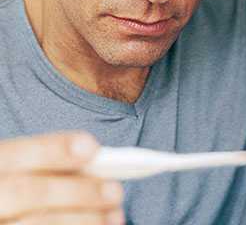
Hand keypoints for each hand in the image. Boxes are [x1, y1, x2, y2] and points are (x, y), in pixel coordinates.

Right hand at [0, 132, 124, 224]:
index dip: (53, 150)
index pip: (15, 153)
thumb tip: (97, 162)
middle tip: (115, 191)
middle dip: (75, 190)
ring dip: (82, 219)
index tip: (92, 147)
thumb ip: (52, 166)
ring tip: (115, 215)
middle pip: (25, 192)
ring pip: (34, 224)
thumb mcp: (27, 171)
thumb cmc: (25, 187)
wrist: (10, 213)